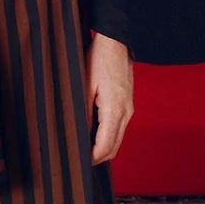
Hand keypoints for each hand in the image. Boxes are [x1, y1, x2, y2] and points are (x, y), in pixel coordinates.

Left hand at [85, 32, 133, 164]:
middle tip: (76, 160)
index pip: (105, 147)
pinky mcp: (127, 104)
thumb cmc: (97, 58)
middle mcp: (126, 113)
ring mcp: (128, 109)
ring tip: (80, 148)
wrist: (116, 40)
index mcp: (114, 110)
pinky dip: (106, 136)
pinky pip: (118, 128)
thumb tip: (76, 136)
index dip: (91, 159)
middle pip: (113, 148)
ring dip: (101, 148)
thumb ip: (81, 113)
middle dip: (96, 158)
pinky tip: (90, 133)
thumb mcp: (83, 86)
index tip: (76, 163)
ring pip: (117, 140)